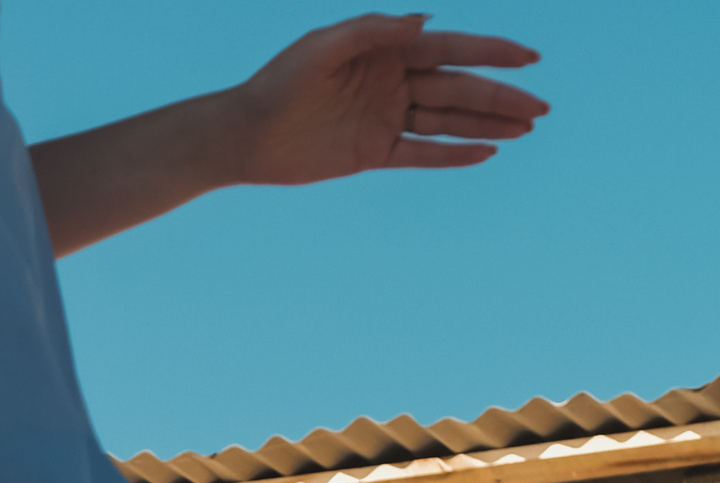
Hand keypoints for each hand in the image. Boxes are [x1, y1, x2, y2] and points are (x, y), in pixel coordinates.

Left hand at [225, 16, 543, 180]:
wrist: (244, 133)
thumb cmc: (278, 82)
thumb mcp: (323, 48)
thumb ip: (373, 31)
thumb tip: (423, 22)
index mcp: (388, 50)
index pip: (453, 49)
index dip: (493, 53)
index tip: (530, 58)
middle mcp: (393, 82)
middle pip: (459, 89)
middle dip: (501, 97)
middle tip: (541, 109)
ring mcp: (385, 118)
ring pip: (447, 121)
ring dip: (486, 125)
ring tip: (525, 130)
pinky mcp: (371, 152)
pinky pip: (419, 154)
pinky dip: (450, 156)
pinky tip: (484, 154)